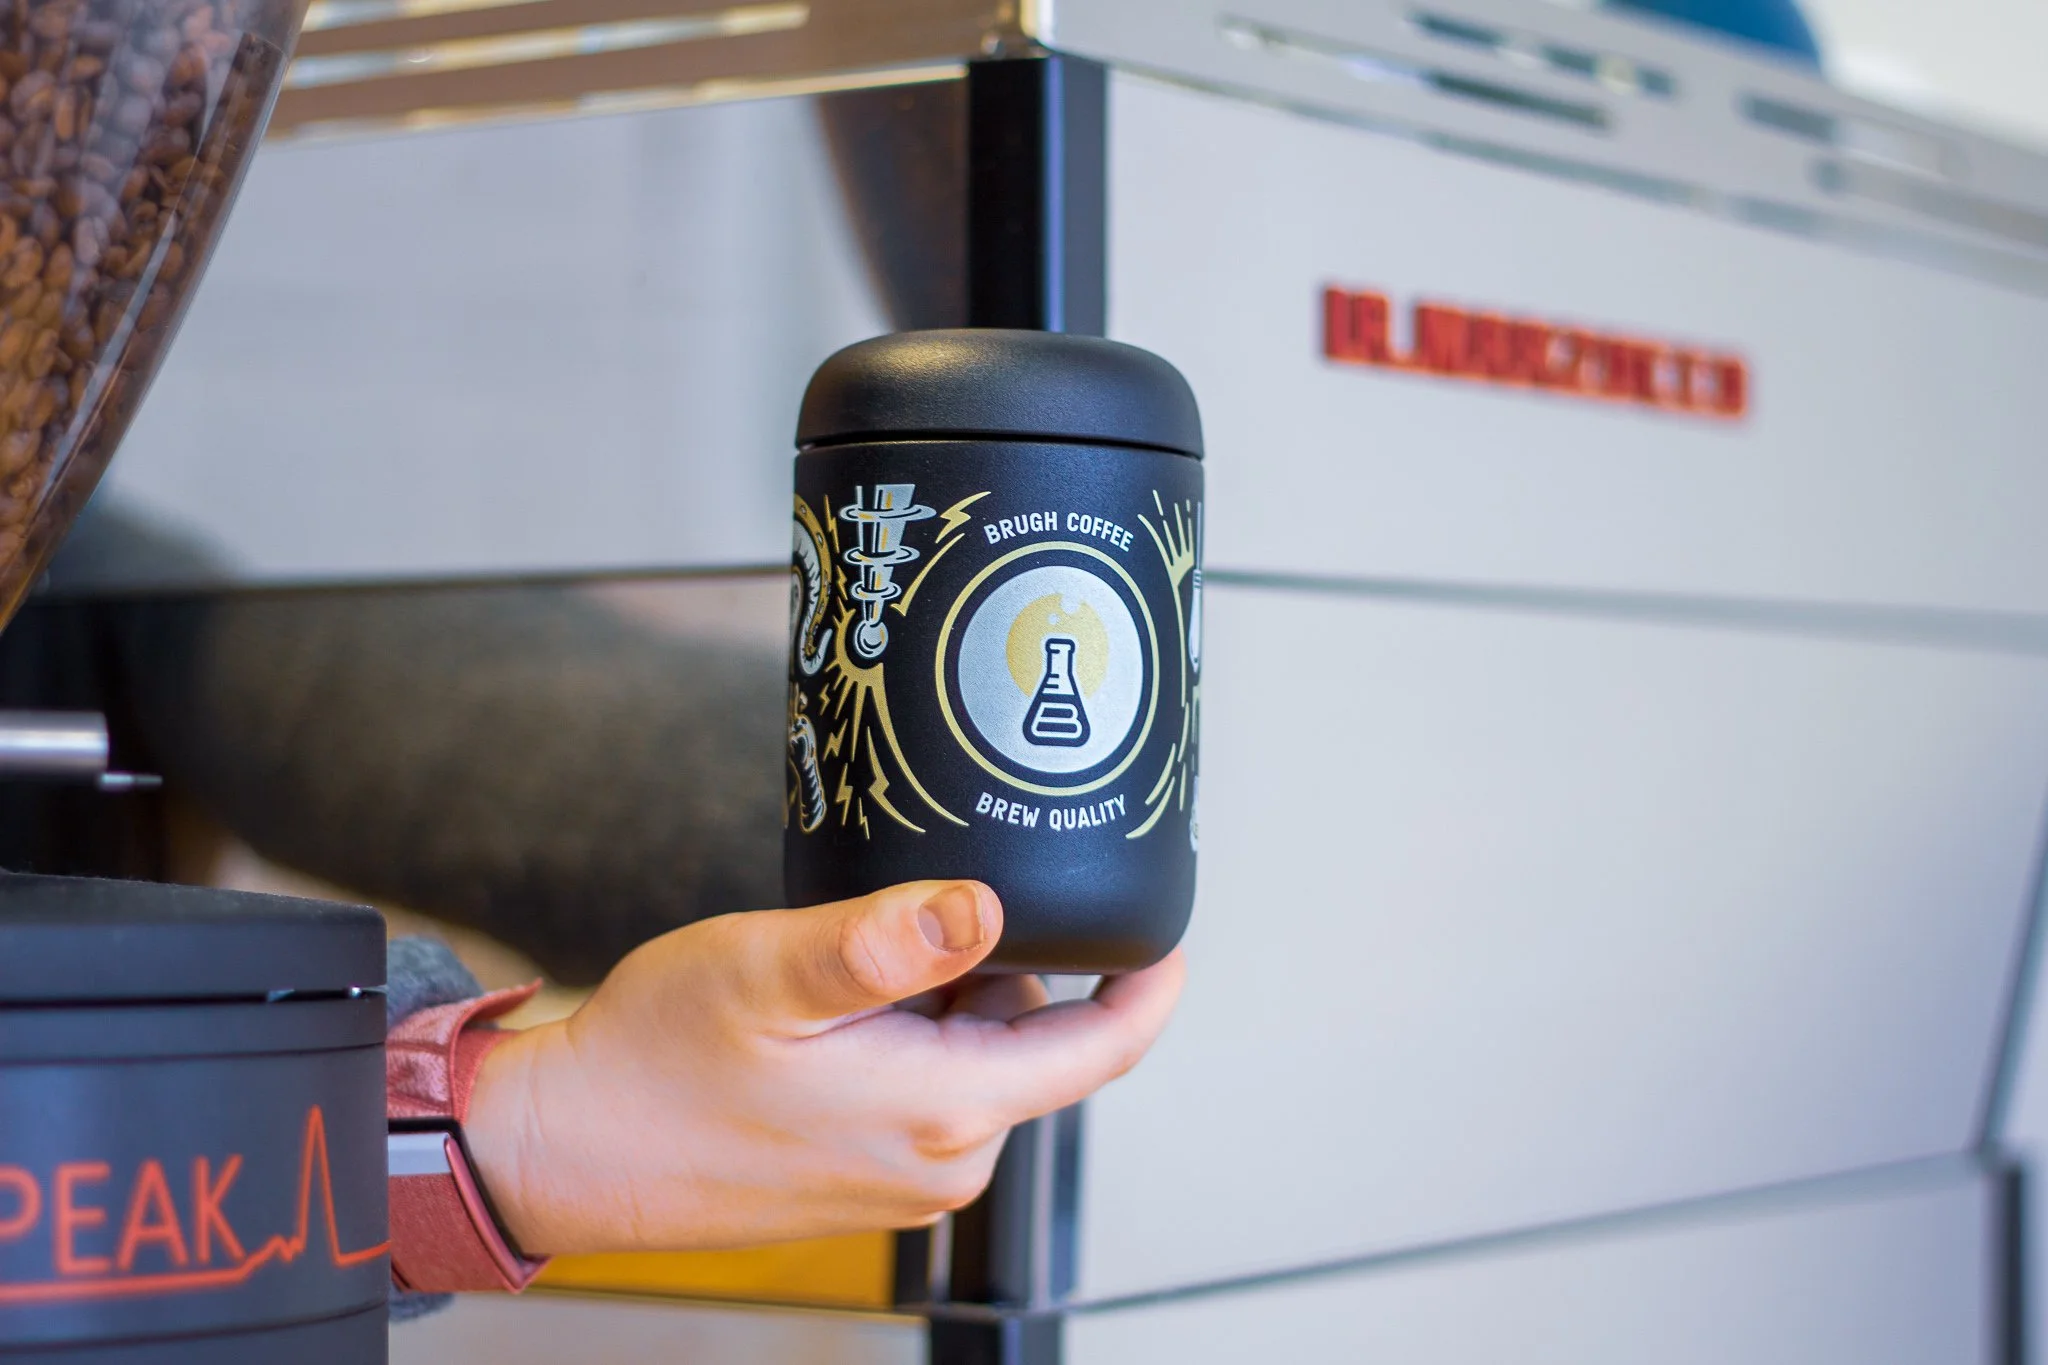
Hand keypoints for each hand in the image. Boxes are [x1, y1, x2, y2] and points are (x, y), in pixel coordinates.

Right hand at [462, 880, 1184, 1254]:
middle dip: (994, 969)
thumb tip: (988, 908)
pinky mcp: (869, 1174)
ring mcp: (907, 1174)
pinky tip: (825, 1017)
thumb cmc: (656, 1060)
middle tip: (894, 923)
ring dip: (938, 1000)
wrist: (569, 1146)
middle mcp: (944, 1159)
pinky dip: (904, 1034)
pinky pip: (928, 1086)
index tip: (1165, 924)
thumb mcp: (771, 970)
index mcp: (943, 1110)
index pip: (1103, 1048)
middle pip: (1031, 1037)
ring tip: (836, 976)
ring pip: (976, 1056)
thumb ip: (886, 941)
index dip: (1147, 982)